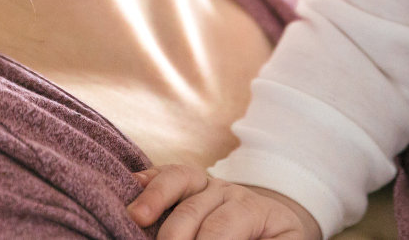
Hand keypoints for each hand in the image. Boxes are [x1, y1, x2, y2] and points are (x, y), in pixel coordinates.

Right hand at [128, 165, 322, 239]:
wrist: (275, 227)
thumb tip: (225, 237)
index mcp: (254, 210)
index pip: (222, 226)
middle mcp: (228, 192)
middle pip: (194, 210)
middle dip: (175, 236)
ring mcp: (206, 185)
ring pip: (179, 181)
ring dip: (154, 200)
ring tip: (136, 218)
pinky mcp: (189, 186)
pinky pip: (167, 174)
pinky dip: (149, 180)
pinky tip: (132, 186)